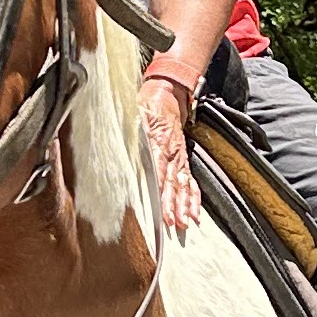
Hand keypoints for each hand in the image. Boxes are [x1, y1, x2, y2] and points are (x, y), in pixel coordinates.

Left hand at [141, 73, 200, 234]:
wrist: (168, 94)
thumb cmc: (149, 104)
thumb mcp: (136, 111)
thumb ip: (132, 127)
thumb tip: (122, 138)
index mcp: (159, 142)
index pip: (159, 170)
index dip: (159, 188)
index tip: (158, 204)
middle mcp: (172, 153)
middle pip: (173, 182)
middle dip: (173, 204)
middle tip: (172, 222)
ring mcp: (179, 158)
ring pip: (183, 185)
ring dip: (184, 205)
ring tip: (184, 222)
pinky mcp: (183, 161)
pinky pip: (190, 182)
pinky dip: (194, 198)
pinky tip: (194, 213)